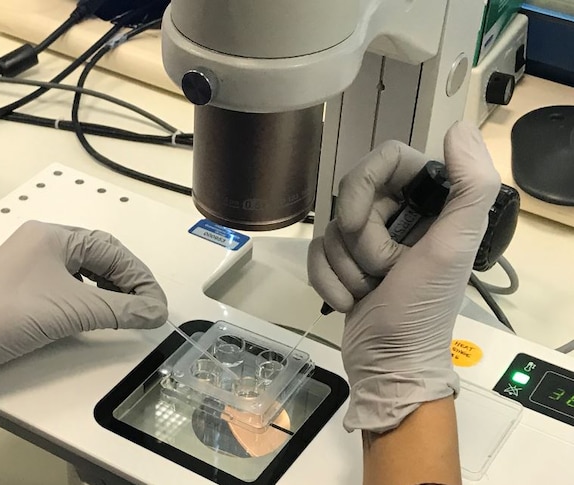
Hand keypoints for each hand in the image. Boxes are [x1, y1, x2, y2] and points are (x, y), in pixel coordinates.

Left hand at [0, 221, 167, 419]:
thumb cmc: (8, 315)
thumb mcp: (72, 310)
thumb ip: (119, 310)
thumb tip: (155, 312)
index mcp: (53, 234)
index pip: (111, 249)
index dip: (139, 277)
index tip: (157, 305)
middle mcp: (40, 241)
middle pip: (98, 257)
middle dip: (126, 282)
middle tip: (147, 309)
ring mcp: (27, 263)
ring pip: (81, 271)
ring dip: (108, 291)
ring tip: (127, 313)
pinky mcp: (19, 285)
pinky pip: (64, 284)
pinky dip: (86, 297)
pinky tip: (95, 313)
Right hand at [307, 122, 500, 432]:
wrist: (389, 366)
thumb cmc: (422, 309)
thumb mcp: (455, 247)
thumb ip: (471, 186)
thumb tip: (458, 128)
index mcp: (432, 204)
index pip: (386, 159)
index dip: (363, 186)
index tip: (360, 224)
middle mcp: (401, 216)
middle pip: (352, 194)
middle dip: (357, 240)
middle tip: (380, 270)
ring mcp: (370, 241)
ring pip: (331, 227)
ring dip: (344, 266)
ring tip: (370, 291)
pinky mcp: (344, 264)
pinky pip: (316, 253)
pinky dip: (327, 280)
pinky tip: (349, 302)